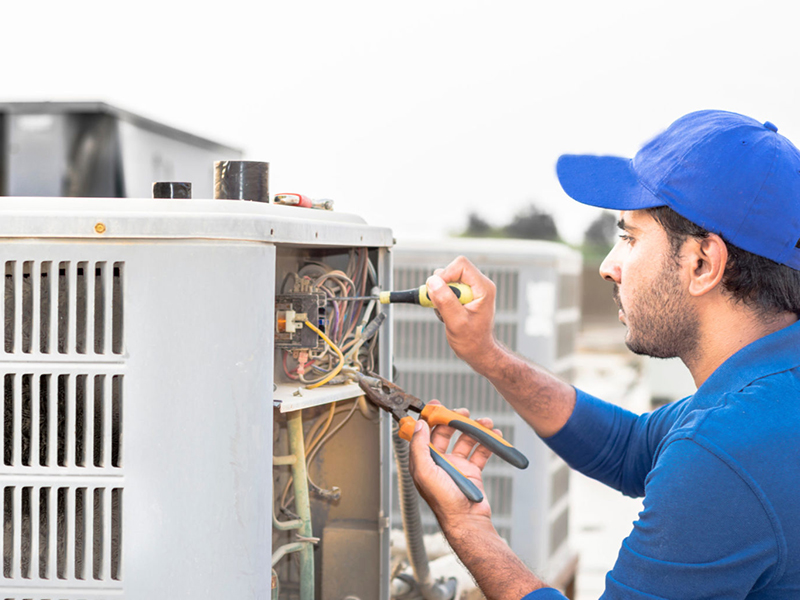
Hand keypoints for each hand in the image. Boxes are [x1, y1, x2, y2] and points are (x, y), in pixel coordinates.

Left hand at [408, 402, 496, 528]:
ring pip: (465, 439)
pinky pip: (480, 451)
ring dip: (474, 428)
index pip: (424, 433)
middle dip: (454, 420)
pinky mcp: (472, 471)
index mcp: (424, 460)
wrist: (468, 521)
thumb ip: (419, 447)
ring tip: (486, 422)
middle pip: (445, 433)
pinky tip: (496, 435)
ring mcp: (457, 465)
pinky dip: (488, 442)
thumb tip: (418, 425)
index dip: (429, 418)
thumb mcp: (425, 472)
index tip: (436, 405)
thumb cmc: (444, 501)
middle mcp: (439, 461)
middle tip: (463, 412)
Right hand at [426, 256, 499, 371]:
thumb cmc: (472, 341)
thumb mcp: (456, 323)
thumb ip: (445, 301)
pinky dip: (441, 300)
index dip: (445, 275)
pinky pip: (446, 288)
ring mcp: (472, 288)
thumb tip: (433, 281)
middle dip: (441, 288)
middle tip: (439, 306)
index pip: (461, 265)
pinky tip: (448, 314)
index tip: (436, 292)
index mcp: (483, 287)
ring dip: (440, 296)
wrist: (478, 351)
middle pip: (452, 270)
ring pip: (447, 279)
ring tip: (446, 313)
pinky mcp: (465, 294)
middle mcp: (479, 284)